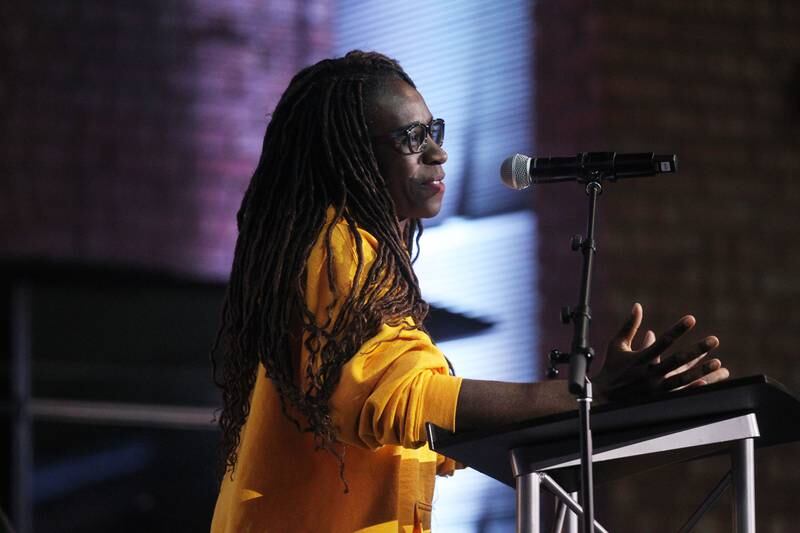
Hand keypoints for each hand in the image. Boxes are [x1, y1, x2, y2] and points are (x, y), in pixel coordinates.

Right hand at [594, 303, 728, 402]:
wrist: (603, 397)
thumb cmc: (611, 367)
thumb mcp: (617, 344)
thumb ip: (629, 325)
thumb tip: (637, 306)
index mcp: (640, 358)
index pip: (663, 341)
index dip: (677, 329)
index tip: (691, 319)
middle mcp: (649, 373)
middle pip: (677, 360)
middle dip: (696, 350)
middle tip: (714, 340)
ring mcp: (655, 388)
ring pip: (683, 379)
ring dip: (701, 371)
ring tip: (718, 363)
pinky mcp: (658, 400)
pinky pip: (680, 395)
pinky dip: (694, 390)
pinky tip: (707, 384)